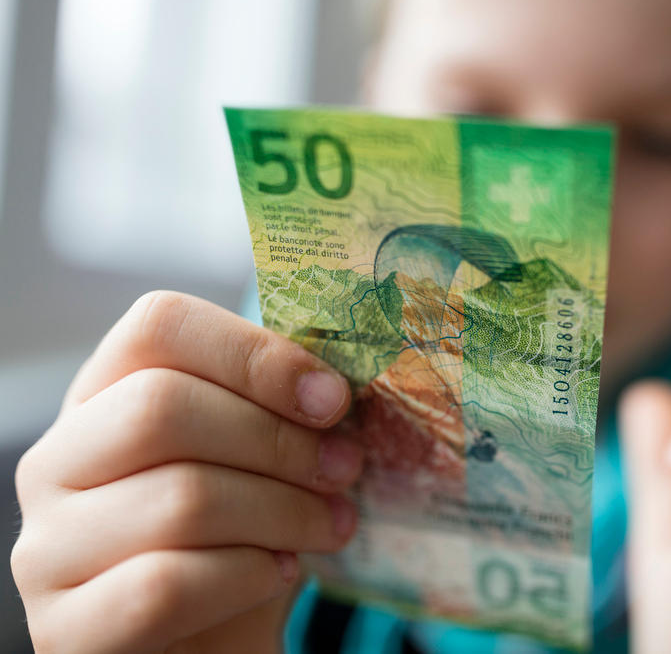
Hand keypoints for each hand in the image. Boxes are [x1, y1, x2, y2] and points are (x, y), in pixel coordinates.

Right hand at [12, 292, 362, 653]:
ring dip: (284, 512)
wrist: (211, 643)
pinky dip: (247, 576)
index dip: (255, 354)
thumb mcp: (261, 459)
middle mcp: (56, 462)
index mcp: (104, 395)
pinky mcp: (65, 628)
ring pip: (179, 499)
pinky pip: (166, 586)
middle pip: (162, 406)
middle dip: (279, 440)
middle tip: (344, 469)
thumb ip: (282, 409)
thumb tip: (331, 384)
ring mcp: (47, 548)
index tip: (333, 398)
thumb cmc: (241, 535)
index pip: (158, 326)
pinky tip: (277, 573)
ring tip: (330, 525)